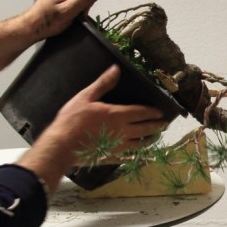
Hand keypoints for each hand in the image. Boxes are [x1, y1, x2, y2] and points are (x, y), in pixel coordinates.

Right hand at [19, 66, 169, 191]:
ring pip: (140, 144)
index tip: (161, 112)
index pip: (142, 112)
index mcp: (118, 115)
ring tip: (155, 137)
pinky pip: (128, 157)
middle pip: (145, 129)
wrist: (62, 146)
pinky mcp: (111, 158)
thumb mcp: (86, 97)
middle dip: (156, 126)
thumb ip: (103, 84)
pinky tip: (138, 156)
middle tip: (164, 124)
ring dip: (149, 140)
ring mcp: (118, 147)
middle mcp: (123, 131)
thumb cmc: (73, 120)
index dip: (153, 112)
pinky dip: (135, 156)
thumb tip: (116, 69)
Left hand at [21, 0, 101, 40]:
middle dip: (84, 4)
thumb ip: (82, 1)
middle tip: (72, 14)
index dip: (87, 3)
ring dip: (79, 6)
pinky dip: (76, 6)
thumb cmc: (46, 21)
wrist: (34, 26)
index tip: (78, 13)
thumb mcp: (67, 12)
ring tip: (68, 13)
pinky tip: (67, 11)